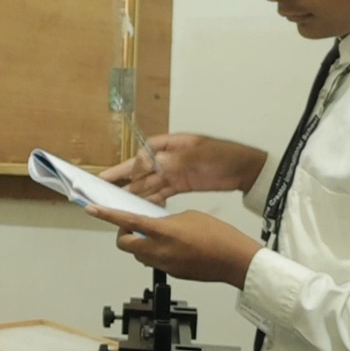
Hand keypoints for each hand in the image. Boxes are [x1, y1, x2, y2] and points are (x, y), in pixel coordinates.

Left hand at [85, 207, 262, 287]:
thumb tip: (158, 226)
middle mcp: (158, 251)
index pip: (127, 222)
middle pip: (125, 245)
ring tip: (157, 235)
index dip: (106, 216)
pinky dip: (156, 253)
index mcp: (162, 232)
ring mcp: (163, 265)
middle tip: (132, 227)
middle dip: (123, 235)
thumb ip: (166, 220)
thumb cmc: (217, 235)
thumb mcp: (189, 217)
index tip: (91, 210)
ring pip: (138, 255)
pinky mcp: (172, 274)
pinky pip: (155, 262)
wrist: (234, 260)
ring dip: (140, 245)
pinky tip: (174, 247)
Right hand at [99, 134, 268, 202]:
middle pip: (142, 169)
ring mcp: (174, 172)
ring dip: (135, 192)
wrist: (245, 170)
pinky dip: (151, 199)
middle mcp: (168, 158)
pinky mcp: (181, 185)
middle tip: (104, 187)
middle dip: (124, 179)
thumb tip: (151, 163)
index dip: (131, 165)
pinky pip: (161, 192)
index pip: (144, 153)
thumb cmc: (223, 155)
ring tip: (118, 202)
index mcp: (171, 144)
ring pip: (149, 183)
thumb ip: (173, 159)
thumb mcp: (198, 154)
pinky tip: (140, 207)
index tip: (122, 176)